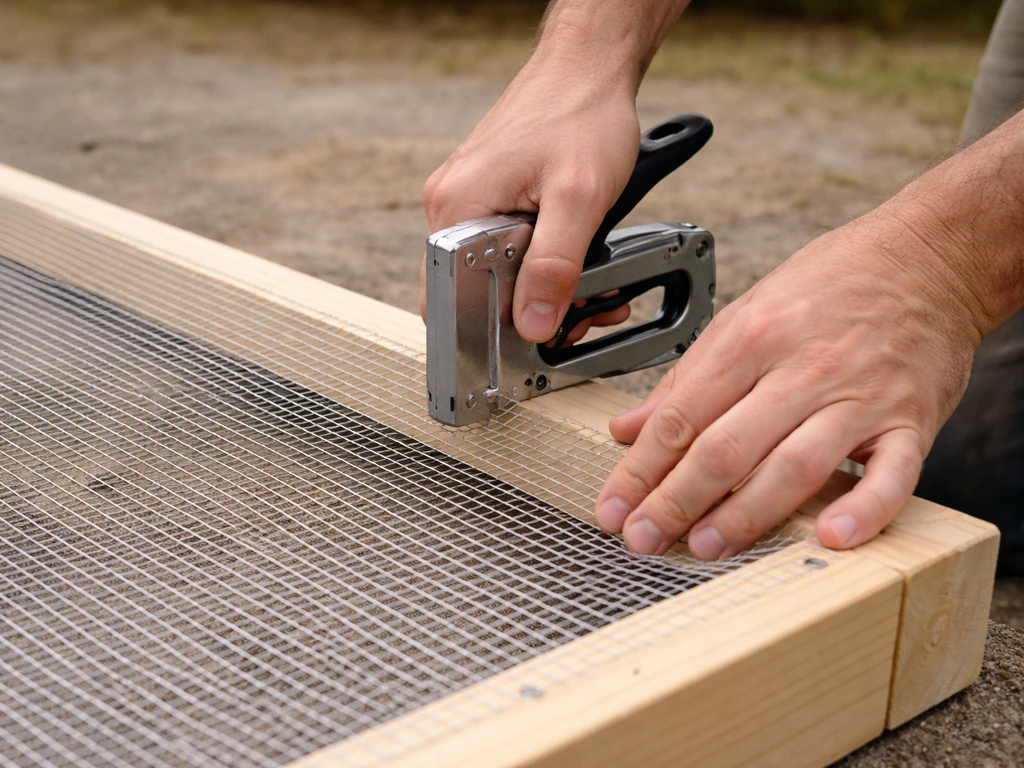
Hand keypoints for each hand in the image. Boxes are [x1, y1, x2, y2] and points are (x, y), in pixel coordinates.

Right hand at [421, 55, 640, 341]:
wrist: (588, 67)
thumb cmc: (581, 114)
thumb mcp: (578, 199)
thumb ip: (554, 267)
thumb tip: (533, 324)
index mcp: (456, 208)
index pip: (447, 298)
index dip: (488, 329)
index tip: (533, 338)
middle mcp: (450, 204)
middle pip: (472, 290)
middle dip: (527, 310)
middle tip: (578, 311)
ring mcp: (468, 198)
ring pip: (493, 271)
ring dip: (540, 287)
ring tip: (586, 284)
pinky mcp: (489, 193)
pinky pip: (502, 246)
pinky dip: (539, 261)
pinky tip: (572, 257)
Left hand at [593, 208, 982, 557]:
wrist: (928, 257)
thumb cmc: (832, 284)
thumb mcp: (744, 313)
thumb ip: (685, 378)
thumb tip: (627, 428)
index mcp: (752, 339)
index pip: (680, 417)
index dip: (639, 469)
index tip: (612, 508)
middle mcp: (801, 369)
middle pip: (726, 447)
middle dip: (675, 500)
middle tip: (641, 538)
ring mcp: (859, 398)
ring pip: (793, 466)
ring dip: (744, 514)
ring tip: (704, 546)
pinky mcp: (911, 421)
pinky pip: (892, 475)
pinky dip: (864, 510)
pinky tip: (830, 538)